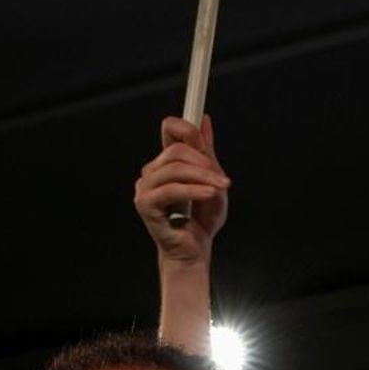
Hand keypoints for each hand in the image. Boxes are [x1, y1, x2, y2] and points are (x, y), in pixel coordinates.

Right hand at [134, 115, 229, 265]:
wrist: (196, 249)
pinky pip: (171, 189)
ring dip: (203, 177)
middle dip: (204, 162)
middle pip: (176, 150)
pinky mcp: (145, 204)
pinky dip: (194, 190)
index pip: (170, 130)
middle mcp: (153, 171)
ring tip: (220, 189)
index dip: (187, 129)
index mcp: (167, 162)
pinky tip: (210, 194)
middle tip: (223, 180)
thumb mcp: (212, 180)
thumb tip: (204, 120)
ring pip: (175, 168)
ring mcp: (146, 186)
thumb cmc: (202, 218)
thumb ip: (207, 152)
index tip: (206, 140)